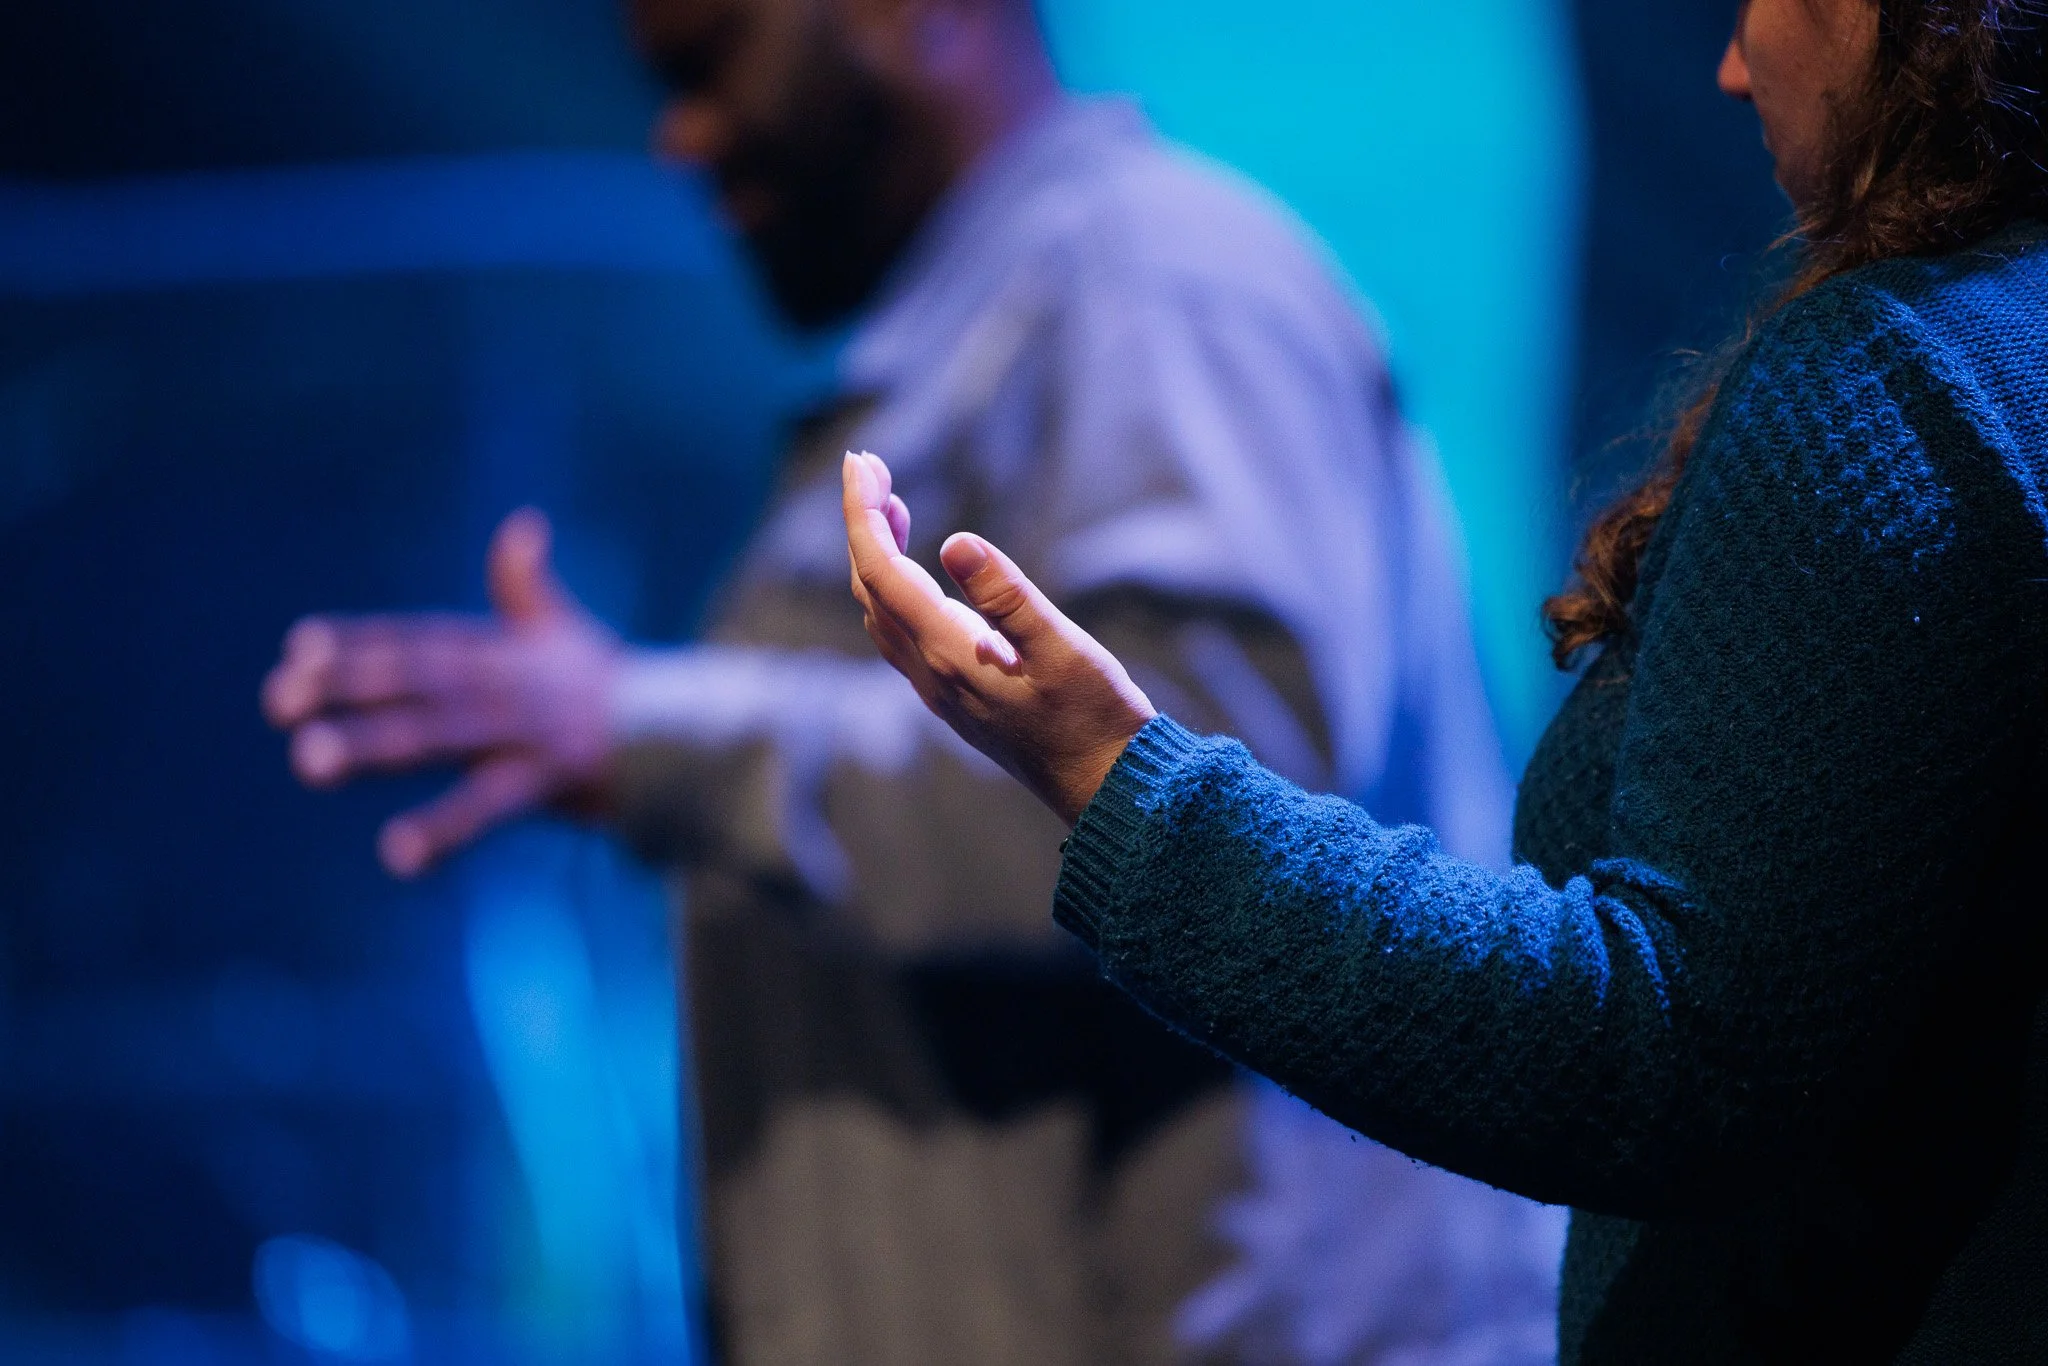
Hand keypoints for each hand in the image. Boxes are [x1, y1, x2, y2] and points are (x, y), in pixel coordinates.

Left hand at [262, 509, 622, 877]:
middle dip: (346, 688)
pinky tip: (398, 855)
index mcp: (503, 652)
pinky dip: (444, 828)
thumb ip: (530, 588)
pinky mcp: (557, 776)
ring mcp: (530, 727)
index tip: (296, 649)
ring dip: (371, 744)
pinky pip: (491, 805)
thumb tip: (522, 525)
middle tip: (277, 704)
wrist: (696, 733)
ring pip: (438, 733)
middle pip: (415, 678)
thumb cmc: (618, 690)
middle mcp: (509, 681)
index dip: (357, 644)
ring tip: (308, 762)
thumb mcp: (571, 634)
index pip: (417, 641)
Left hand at [841, 451, 1155, 826]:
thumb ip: (1009, 597)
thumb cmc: (1096, 719)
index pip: (883, 572)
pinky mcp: (957, 696)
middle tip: (870, 467)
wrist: (1109, 790)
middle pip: (871, 588)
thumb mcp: (1064, 650)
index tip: (860, 462)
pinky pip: (901, 632)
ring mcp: (941, 690)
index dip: (864, 514)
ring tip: (891, 504)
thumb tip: (956, 542)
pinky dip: (895, 588)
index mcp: (950, 656)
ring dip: (876, 556)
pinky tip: (919, 572)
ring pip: (882, 612)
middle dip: (864, 524)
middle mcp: (931, 675)